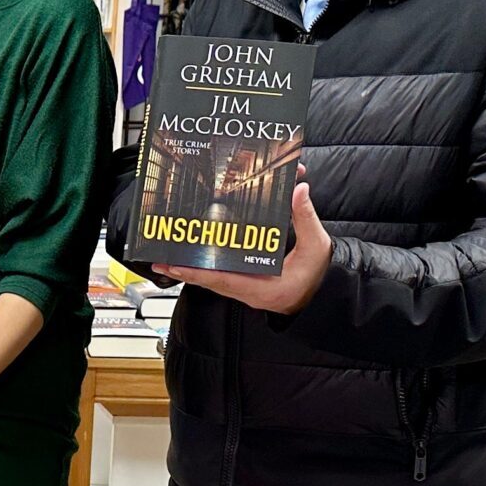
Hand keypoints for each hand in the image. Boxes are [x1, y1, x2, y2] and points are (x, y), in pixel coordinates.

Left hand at [153, 178, 331, 315]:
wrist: (325, 297)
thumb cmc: (321, 276)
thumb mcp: (317, 246)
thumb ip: (306, 218)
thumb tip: (299, 189)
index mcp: (264, 287)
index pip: (223, 278)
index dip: (197, 271)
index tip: (174, 264)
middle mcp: (249, 292)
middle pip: (210, 280)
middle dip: (185, 269)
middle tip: (160, 258)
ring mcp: (246, 290)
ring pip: (213, 280)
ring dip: (191, 268)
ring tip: (167, 256)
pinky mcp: (247, 286)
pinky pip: (221, 277)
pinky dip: (206, 268)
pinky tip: (193, 256)